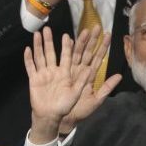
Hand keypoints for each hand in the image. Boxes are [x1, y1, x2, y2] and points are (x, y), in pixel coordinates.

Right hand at [24, 27, 117, 142]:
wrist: (54, 118)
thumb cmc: (73, 110)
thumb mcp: (93, 100)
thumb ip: (104, 87)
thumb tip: (117, 75)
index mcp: (74, 74)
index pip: (82, 55)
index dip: (88, 44)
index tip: (93, 31)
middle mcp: (61, 70)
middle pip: (63, 52)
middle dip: (63, 39)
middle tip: (60, 26)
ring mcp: (47, 74)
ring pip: (44, 55)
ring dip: (43, 44)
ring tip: (41, 32)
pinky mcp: (36, 80)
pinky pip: (31, 67)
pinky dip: (29, 59)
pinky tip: (28, 49)